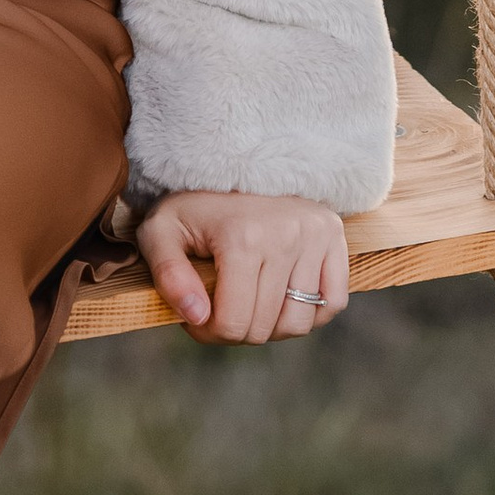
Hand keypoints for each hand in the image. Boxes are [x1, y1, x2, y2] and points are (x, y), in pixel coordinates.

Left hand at [134, 192, 350, 345]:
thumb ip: (168, 275)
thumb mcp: (161, 232)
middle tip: (221, 307)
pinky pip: (332, 302)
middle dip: (236, 330)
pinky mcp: (333, 234)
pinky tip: (283, 296)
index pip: (232, 324)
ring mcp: (314, 234)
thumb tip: (197, 316)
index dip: (208, 332)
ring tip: (251, 301)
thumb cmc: (194, 206)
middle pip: (264, 329)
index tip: (197, 314)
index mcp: (242, 237)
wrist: (234, 162)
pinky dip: (309, 312)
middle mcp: (285, 235)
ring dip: (272, 326)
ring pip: (299, 324)